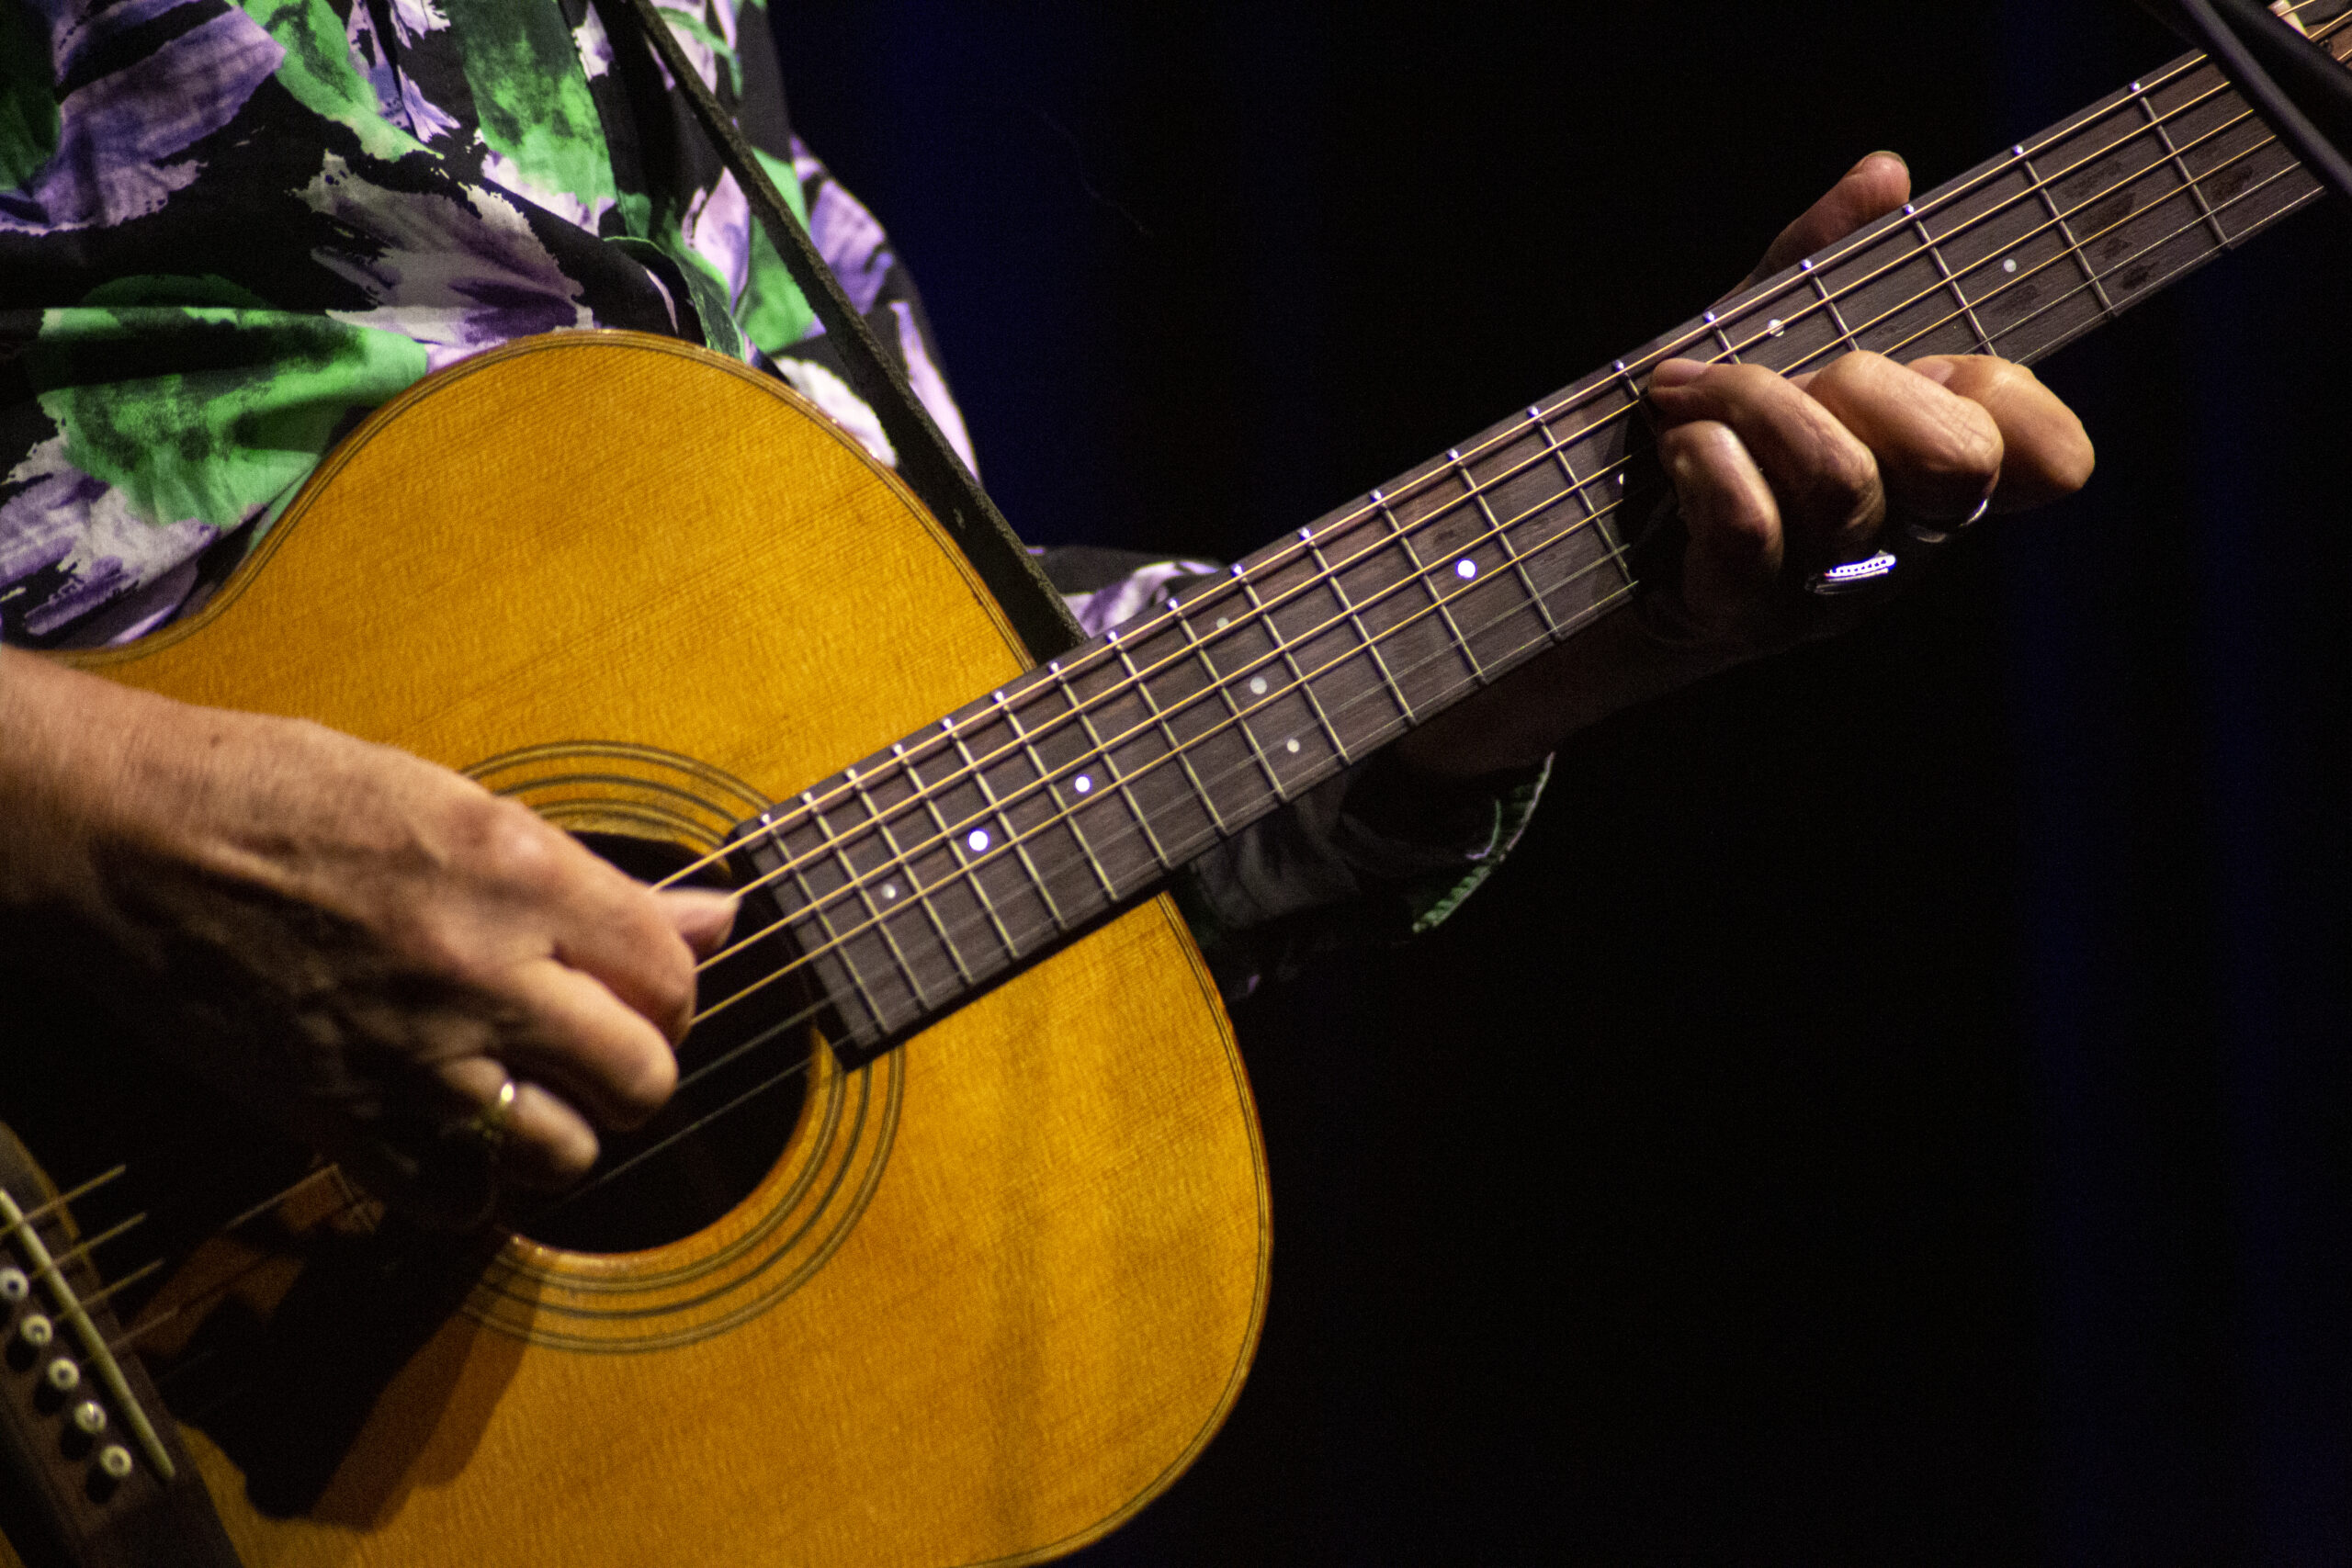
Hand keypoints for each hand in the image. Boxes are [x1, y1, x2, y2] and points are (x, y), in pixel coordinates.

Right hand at [0, 648, 733, 1211]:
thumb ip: (598, 879)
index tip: (640, 984)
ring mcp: (414, 1057)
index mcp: (524, 880)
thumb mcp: (462, 802)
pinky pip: (457, 1202)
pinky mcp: (344, 1119)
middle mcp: (484, 975)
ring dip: (563, 1130)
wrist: (133, 840)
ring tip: (529, 1088)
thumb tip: (721, 916)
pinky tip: (455, 1131)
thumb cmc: (290, 794)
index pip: (674, 976)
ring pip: (565, 1154)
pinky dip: (471, 1183)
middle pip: (641, 1078)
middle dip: (636, 1068)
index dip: (672, 987)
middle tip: (596, 1045)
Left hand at [1644, 150, 2091, 650]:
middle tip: (1790, 377)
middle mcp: (1899, 544)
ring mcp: (1824, 591)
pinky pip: (1750, 523)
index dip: (2007, 397)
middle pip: (1955, 462)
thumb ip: (1822, 258)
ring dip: (1750, 404)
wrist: (1590, 542)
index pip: (2050, 456)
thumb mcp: (1760, 336)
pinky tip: (1674, 444)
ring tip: (1686, 394)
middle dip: (1865, 385)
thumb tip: (1883, 174)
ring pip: (1838, 481)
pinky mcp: (1742, 614)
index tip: (1925, 362)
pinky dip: (1703, 459)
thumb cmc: (1698, 435)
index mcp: (1930, 475)